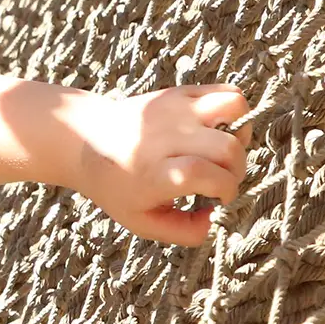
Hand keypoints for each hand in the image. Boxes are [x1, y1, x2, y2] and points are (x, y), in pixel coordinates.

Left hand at [65, 84, 249, 244]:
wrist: (83, 140)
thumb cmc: (116, 186)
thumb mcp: (142, 222)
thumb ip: (184, 231)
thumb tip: (217, 218)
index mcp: (152, 173)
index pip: (201, 174)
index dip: (224, 189)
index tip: (218, 199)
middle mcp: (163, 138)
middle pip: (226, 147)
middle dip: (236, 170)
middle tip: (221, 179)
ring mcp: (173, 110)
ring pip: (233, 107)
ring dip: (241, 134)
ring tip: (224, 149)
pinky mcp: (179, 93)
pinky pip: (226, 92)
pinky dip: (235, 112)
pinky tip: (218, 131)